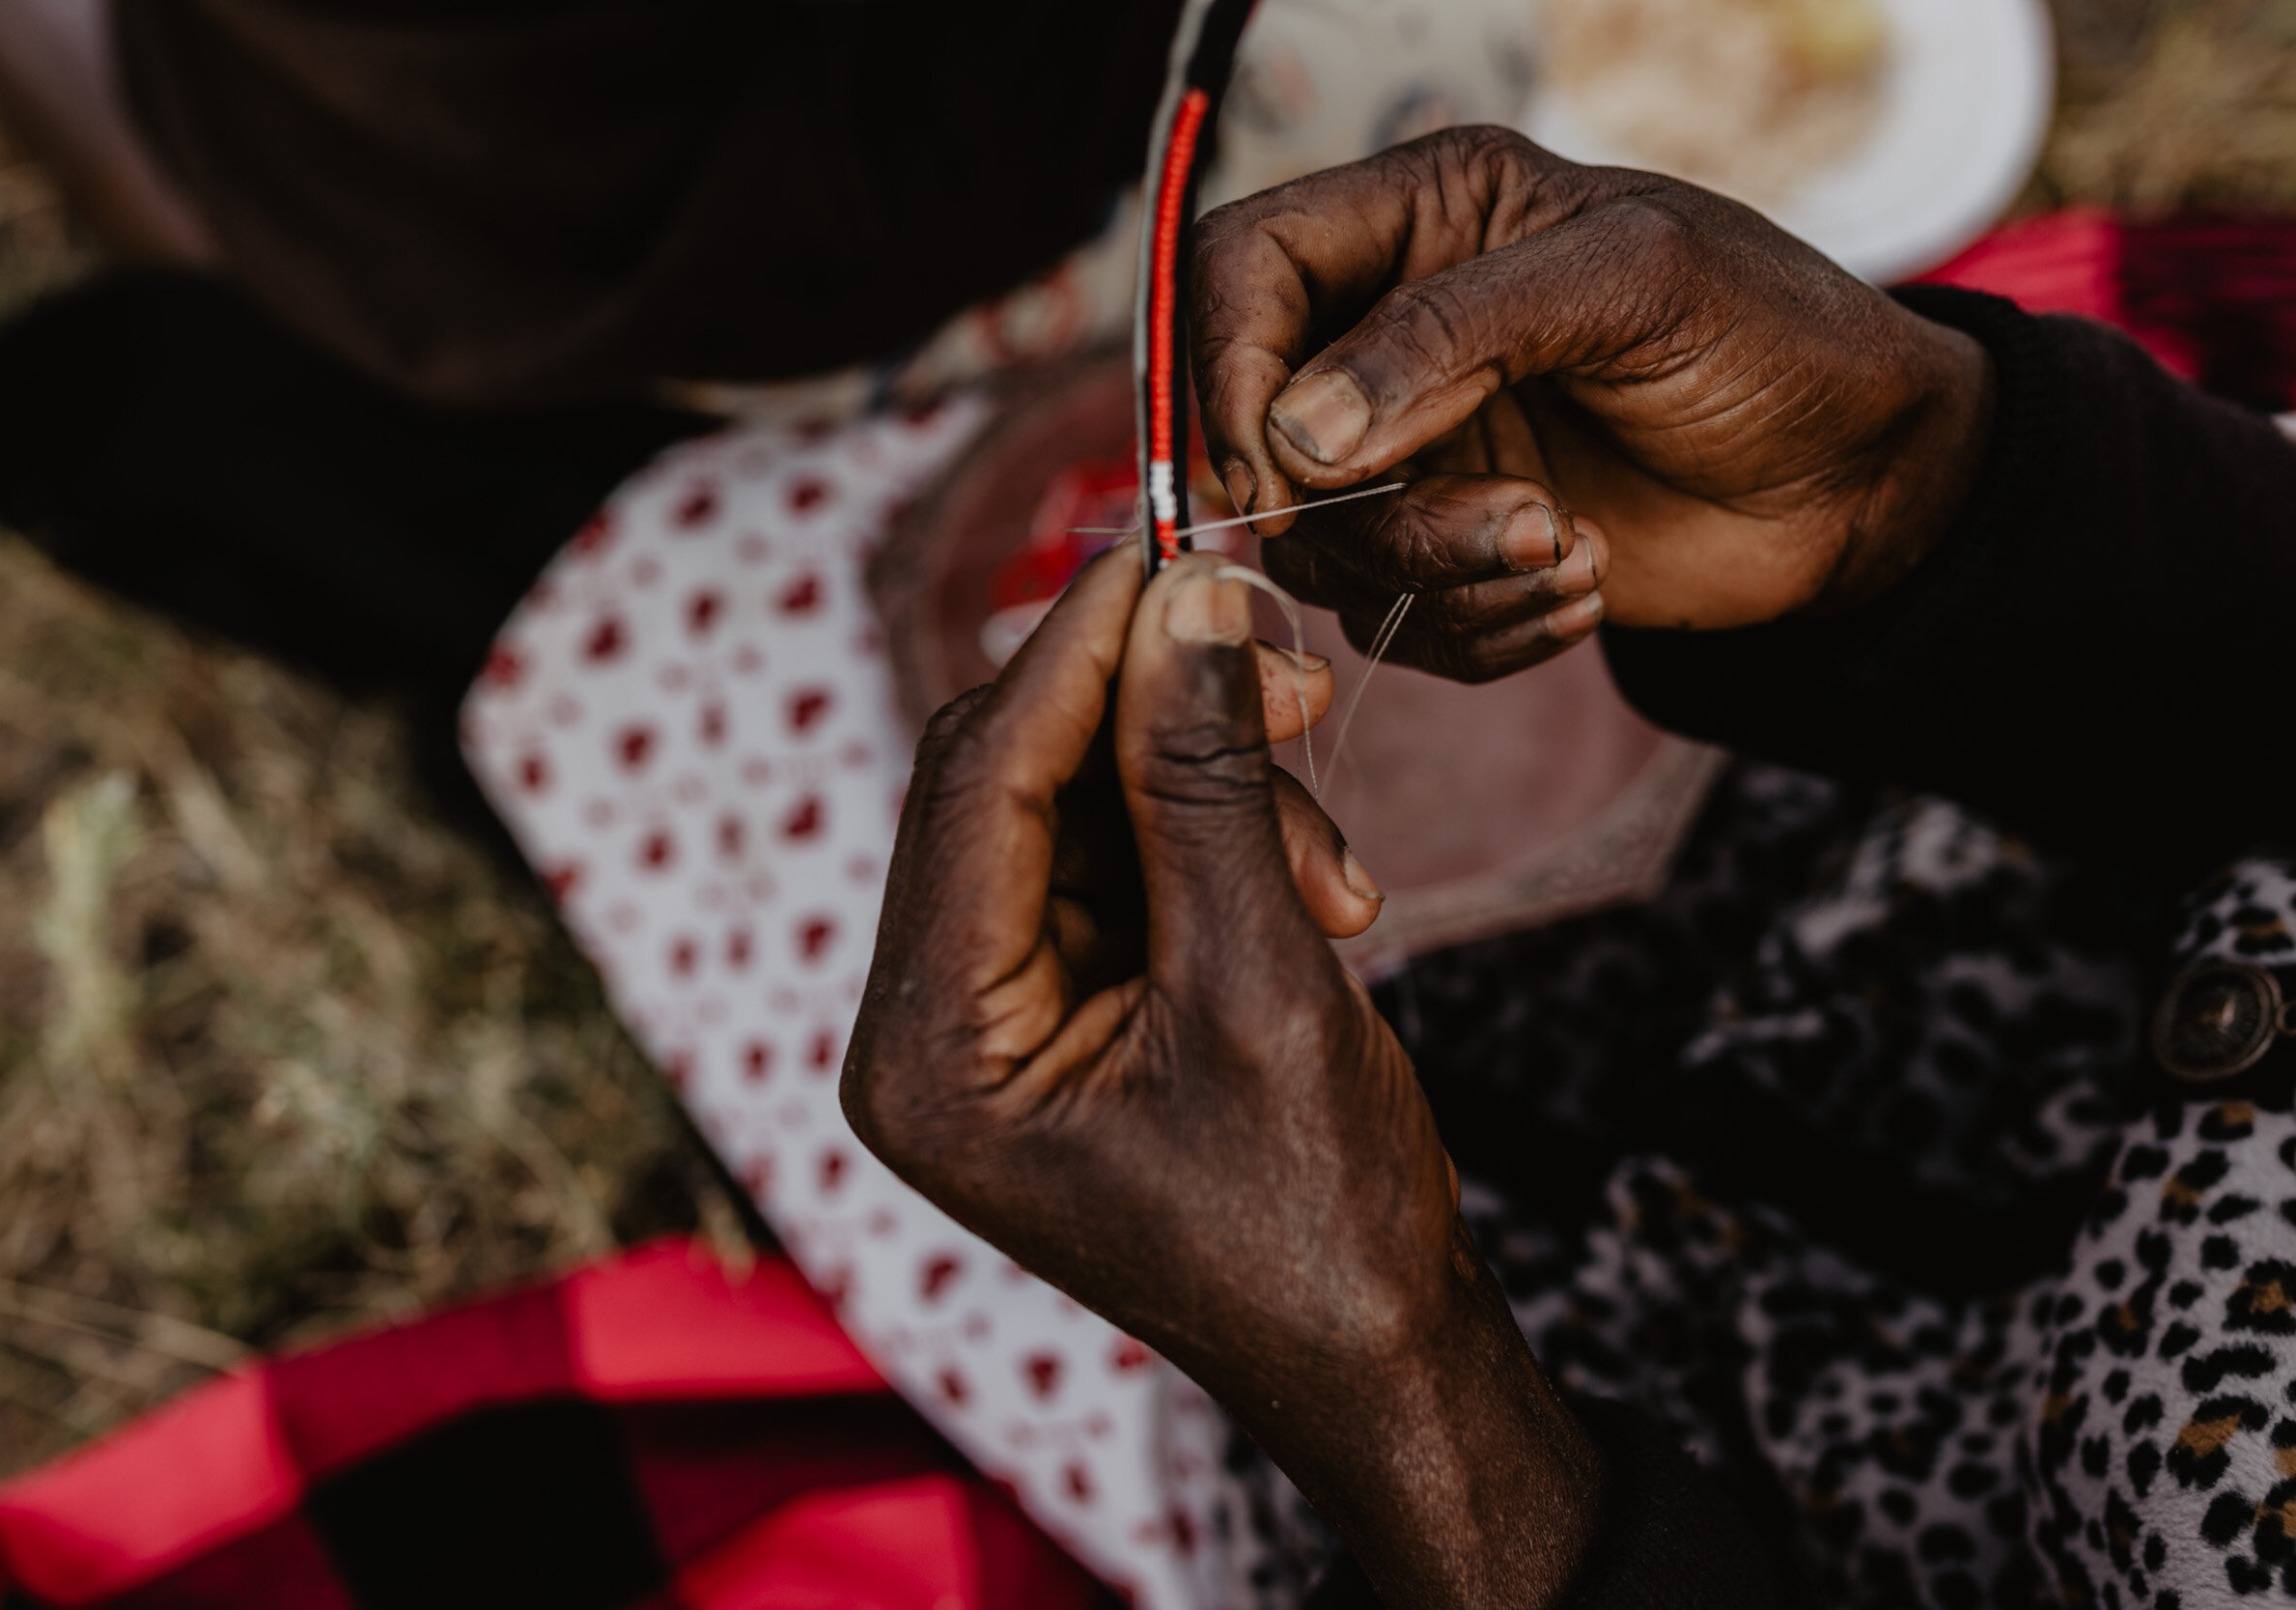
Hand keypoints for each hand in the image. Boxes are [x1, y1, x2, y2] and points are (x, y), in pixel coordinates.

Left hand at [845, 545, 1600, 1607]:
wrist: (1371, 1353)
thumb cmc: (1317, 1218)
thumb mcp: (1263, 980)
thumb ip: (1206, 782)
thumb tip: (1185, 601)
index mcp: (930, 1055)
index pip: (976, 786)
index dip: (1078, 652)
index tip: (1177, 550)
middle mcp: (924, 1031)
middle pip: (1006, 784)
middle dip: (1153, 718)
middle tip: (1286, 667)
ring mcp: (983, 1022)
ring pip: (1073, 812)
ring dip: (1211, 798)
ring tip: (1339, 876)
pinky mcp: (1050, 1010)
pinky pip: (1112, 865)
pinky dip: (1212, 846)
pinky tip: (1315, 892)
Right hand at [1191, 125, 1994, 677]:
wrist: (1868, 480)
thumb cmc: (1775, 336)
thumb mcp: (1630, 283)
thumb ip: (1450, 334)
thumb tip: (1296, 433)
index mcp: (1420, 219)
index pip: (1241, 271)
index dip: (1224, 361)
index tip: (1277, 456)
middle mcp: (1393, 337)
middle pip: (1259, 436)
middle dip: (1362, 510)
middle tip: (1503, 521)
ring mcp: (1417, 454)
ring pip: (1325, 549)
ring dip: (1441, 575)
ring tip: (1567, 552)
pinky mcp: (1453, 555)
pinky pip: (1397, 623)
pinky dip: (1483, 628)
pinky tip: (1582, 588)